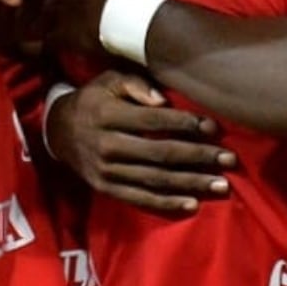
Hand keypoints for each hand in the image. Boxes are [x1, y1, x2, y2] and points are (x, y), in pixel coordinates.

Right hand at [48, 71, 234, 213]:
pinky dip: (167, 204)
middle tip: (229, 159)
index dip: (186, 124)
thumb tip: (163, 100)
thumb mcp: (108, 81)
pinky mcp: (106, 189)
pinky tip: (192, 205)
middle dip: (199, 157)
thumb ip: (135, 84)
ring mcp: (107, 171)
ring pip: (155, 180)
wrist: (57, 132)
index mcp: (108, 115)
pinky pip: (140, 199)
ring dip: (191, 183)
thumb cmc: (93, 100)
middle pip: (161, 153)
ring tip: (221, 185)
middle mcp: (108, 146)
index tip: (214, 128)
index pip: (154, 121)